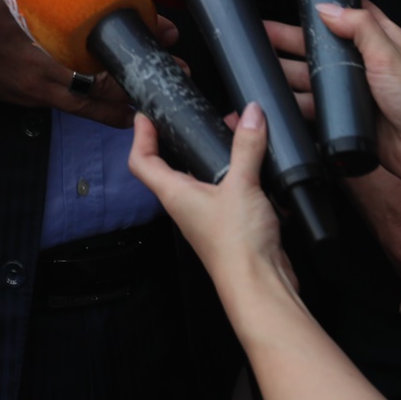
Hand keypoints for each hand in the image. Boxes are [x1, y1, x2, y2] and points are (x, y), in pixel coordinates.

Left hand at [126, 105, 299, 299]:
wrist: (260, 285)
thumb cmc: (237, 247)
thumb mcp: (242, 185)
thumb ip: (246, 147)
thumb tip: (251, 115)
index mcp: (175, 193)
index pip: (142, 161)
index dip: (140, 135)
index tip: (145, 114)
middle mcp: (186, 204)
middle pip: (172, 166)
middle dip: (182, 138)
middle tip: (192, 116)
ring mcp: (207, 214)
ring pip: (203, 177)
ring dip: (215, 154)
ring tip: (233, 132)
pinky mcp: (230, 222)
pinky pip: (229, 190)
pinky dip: (240, 173)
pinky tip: (258, 164)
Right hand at [268, 0, 400, 188]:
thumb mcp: (390, 53)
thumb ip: (360, 27)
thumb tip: (327, 8)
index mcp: (380, 40)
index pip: (349, 15)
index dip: (324, 7)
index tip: (297, 2)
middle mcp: (365, 64)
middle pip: (320, 47)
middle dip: (291, 39)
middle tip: (261, 34)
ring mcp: (354, 92)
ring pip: (313, 77)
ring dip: (287, 71)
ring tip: (259, 67)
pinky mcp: (347, 117)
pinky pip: (315, 107)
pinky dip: (295, 103)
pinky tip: (276, 100)